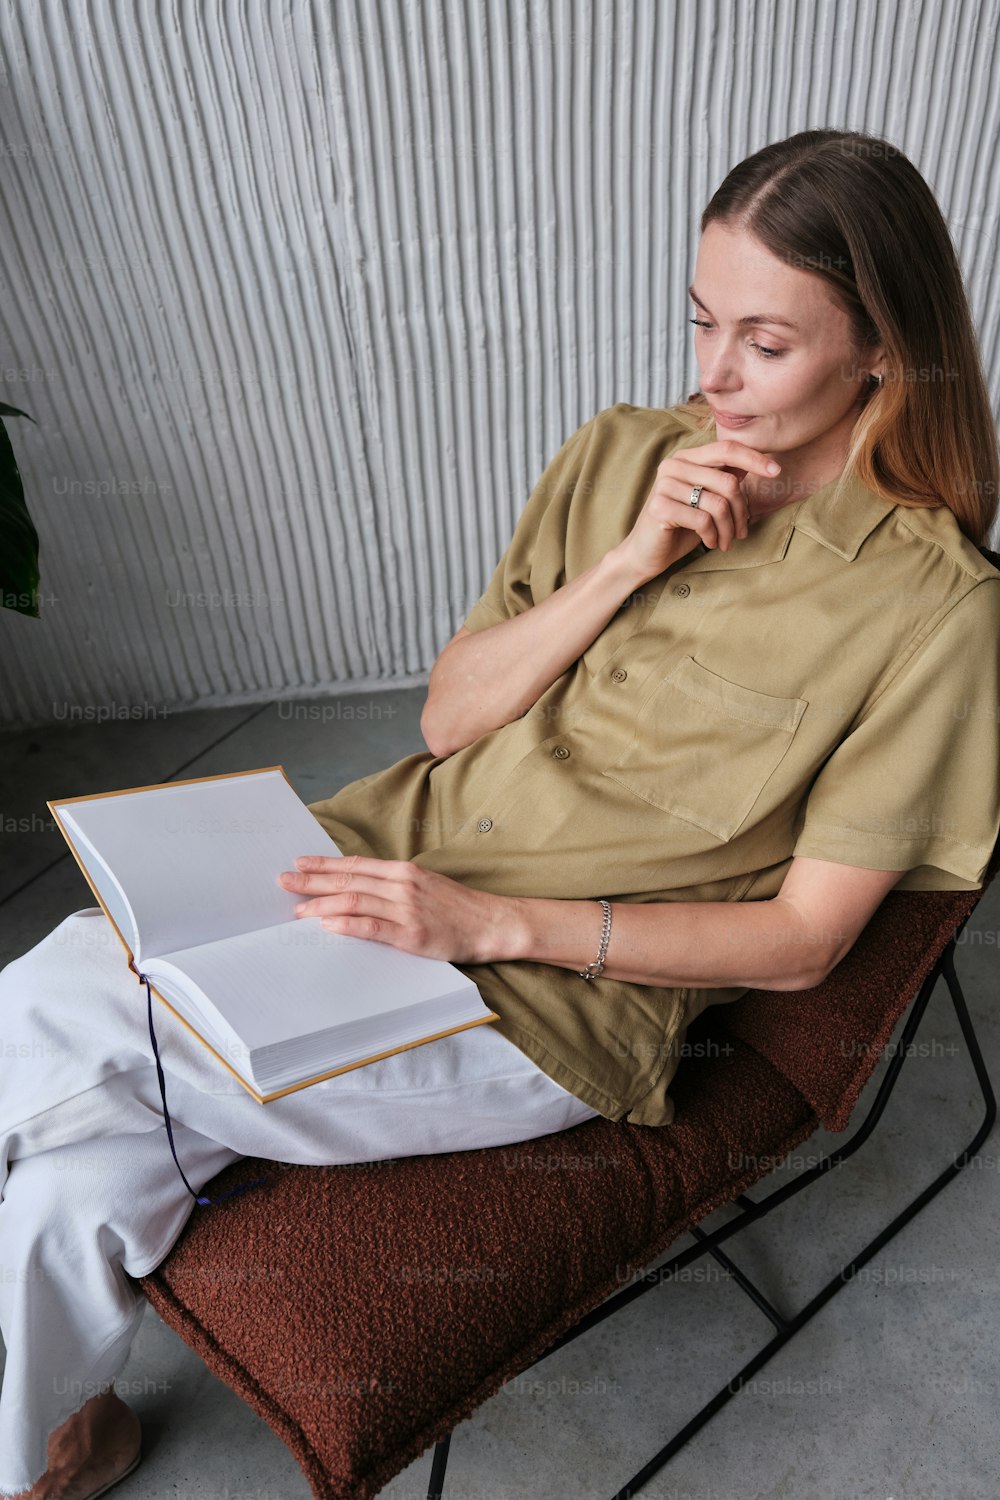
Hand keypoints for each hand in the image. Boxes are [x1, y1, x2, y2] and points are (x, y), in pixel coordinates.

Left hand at [277, 854, 514, 963]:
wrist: (492, 923)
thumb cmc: (459, 907)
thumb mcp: (425, 885)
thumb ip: (394, 884)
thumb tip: (360, 887)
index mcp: (404, 871)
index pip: (355, 865)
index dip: (324, 864)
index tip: (299, 863)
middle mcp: (402, 884)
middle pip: (348, 880)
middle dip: (312, 881)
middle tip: (283, 881)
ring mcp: (406, 908)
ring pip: (354, 901)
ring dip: (322, 904)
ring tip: (297, 908)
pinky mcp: (412, 933)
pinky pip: (372, 927)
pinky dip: (347, 924)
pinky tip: (327, 925)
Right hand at [614, 438, 781, 581]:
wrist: (645, 553)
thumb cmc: (681, 526)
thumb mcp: (707, 498)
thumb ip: (726, 478)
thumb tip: (760, 462)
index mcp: (686, 458)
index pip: (727, 449)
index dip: (754, 458)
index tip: (777, 471)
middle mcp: (673, 465)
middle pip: (728, 481)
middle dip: (742, 511)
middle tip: (741, 532)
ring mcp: (664, 484)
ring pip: (719, 504)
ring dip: (728, 529)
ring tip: (726, 541)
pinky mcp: (660, 507)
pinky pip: (703, 520)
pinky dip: (713, 536)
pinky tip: (709, 543)